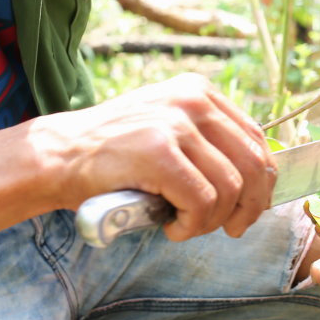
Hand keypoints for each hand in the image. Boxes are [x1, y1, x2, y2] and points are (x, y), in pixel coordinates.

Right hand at [24, 73, 272, 241]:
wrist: (57, 156)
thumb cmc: (113, 154)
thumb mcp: (166, 129)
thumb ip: (206, 142)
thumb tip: (256, 180)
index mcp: (199, 91)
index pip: (256, 139)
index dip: (261, 181)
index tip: (249, 207)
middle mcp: (193, 100)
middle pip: (253, 163)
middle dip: (249, 206)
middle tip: (232, 228)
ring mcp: (176, 124)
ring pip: (229, 188)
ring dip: (212, 220)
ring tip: (186, 226)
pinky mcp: (160, 153)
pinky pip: (202, 202)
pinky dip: (192, 226)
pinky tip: (172, 228)